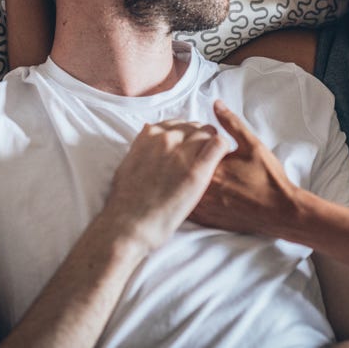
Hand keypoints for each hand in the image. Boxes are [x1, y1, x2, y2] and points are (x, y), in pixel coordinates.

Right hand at [102, 120, 229, 251]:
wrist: (129, 224)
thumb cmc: (125, 201)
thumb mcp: (127, 165)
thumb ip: (141, 147)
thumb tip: (146, 136)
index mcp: (149, 136)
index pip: (176, 123)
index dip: (184, 134)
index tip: (187, 146)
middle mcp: (166, 139)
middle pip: (194, 126)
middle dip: (199, 138)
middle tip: (201, 155)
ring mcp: (182, 153)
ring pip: (209, 132)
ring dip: (211, 143)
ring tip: (212, 160)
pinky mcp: (197, 171)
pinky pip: (219, 145)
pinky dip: (222, 148)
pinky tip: (221, 160)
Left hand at [189, 100, 301, 236]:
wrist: (281, 212)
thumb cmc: (269, 178)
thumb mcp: (252, 144)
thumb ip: (231, 123)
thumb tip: (215, 104)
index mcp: (210, 168)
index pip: (185, 151)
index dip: (186, 143)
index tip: (192, 141)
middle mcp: (202, 189)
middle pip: (178, 171)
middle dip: (179, 162)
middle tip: (185, 157)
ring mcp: (203, 207)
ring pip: (178, 190)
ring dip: (178, 180)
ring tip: (184, 172)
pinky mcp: (207, 219)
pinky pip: (185, 208)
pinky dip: (183, 197)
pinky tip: (188, 189)